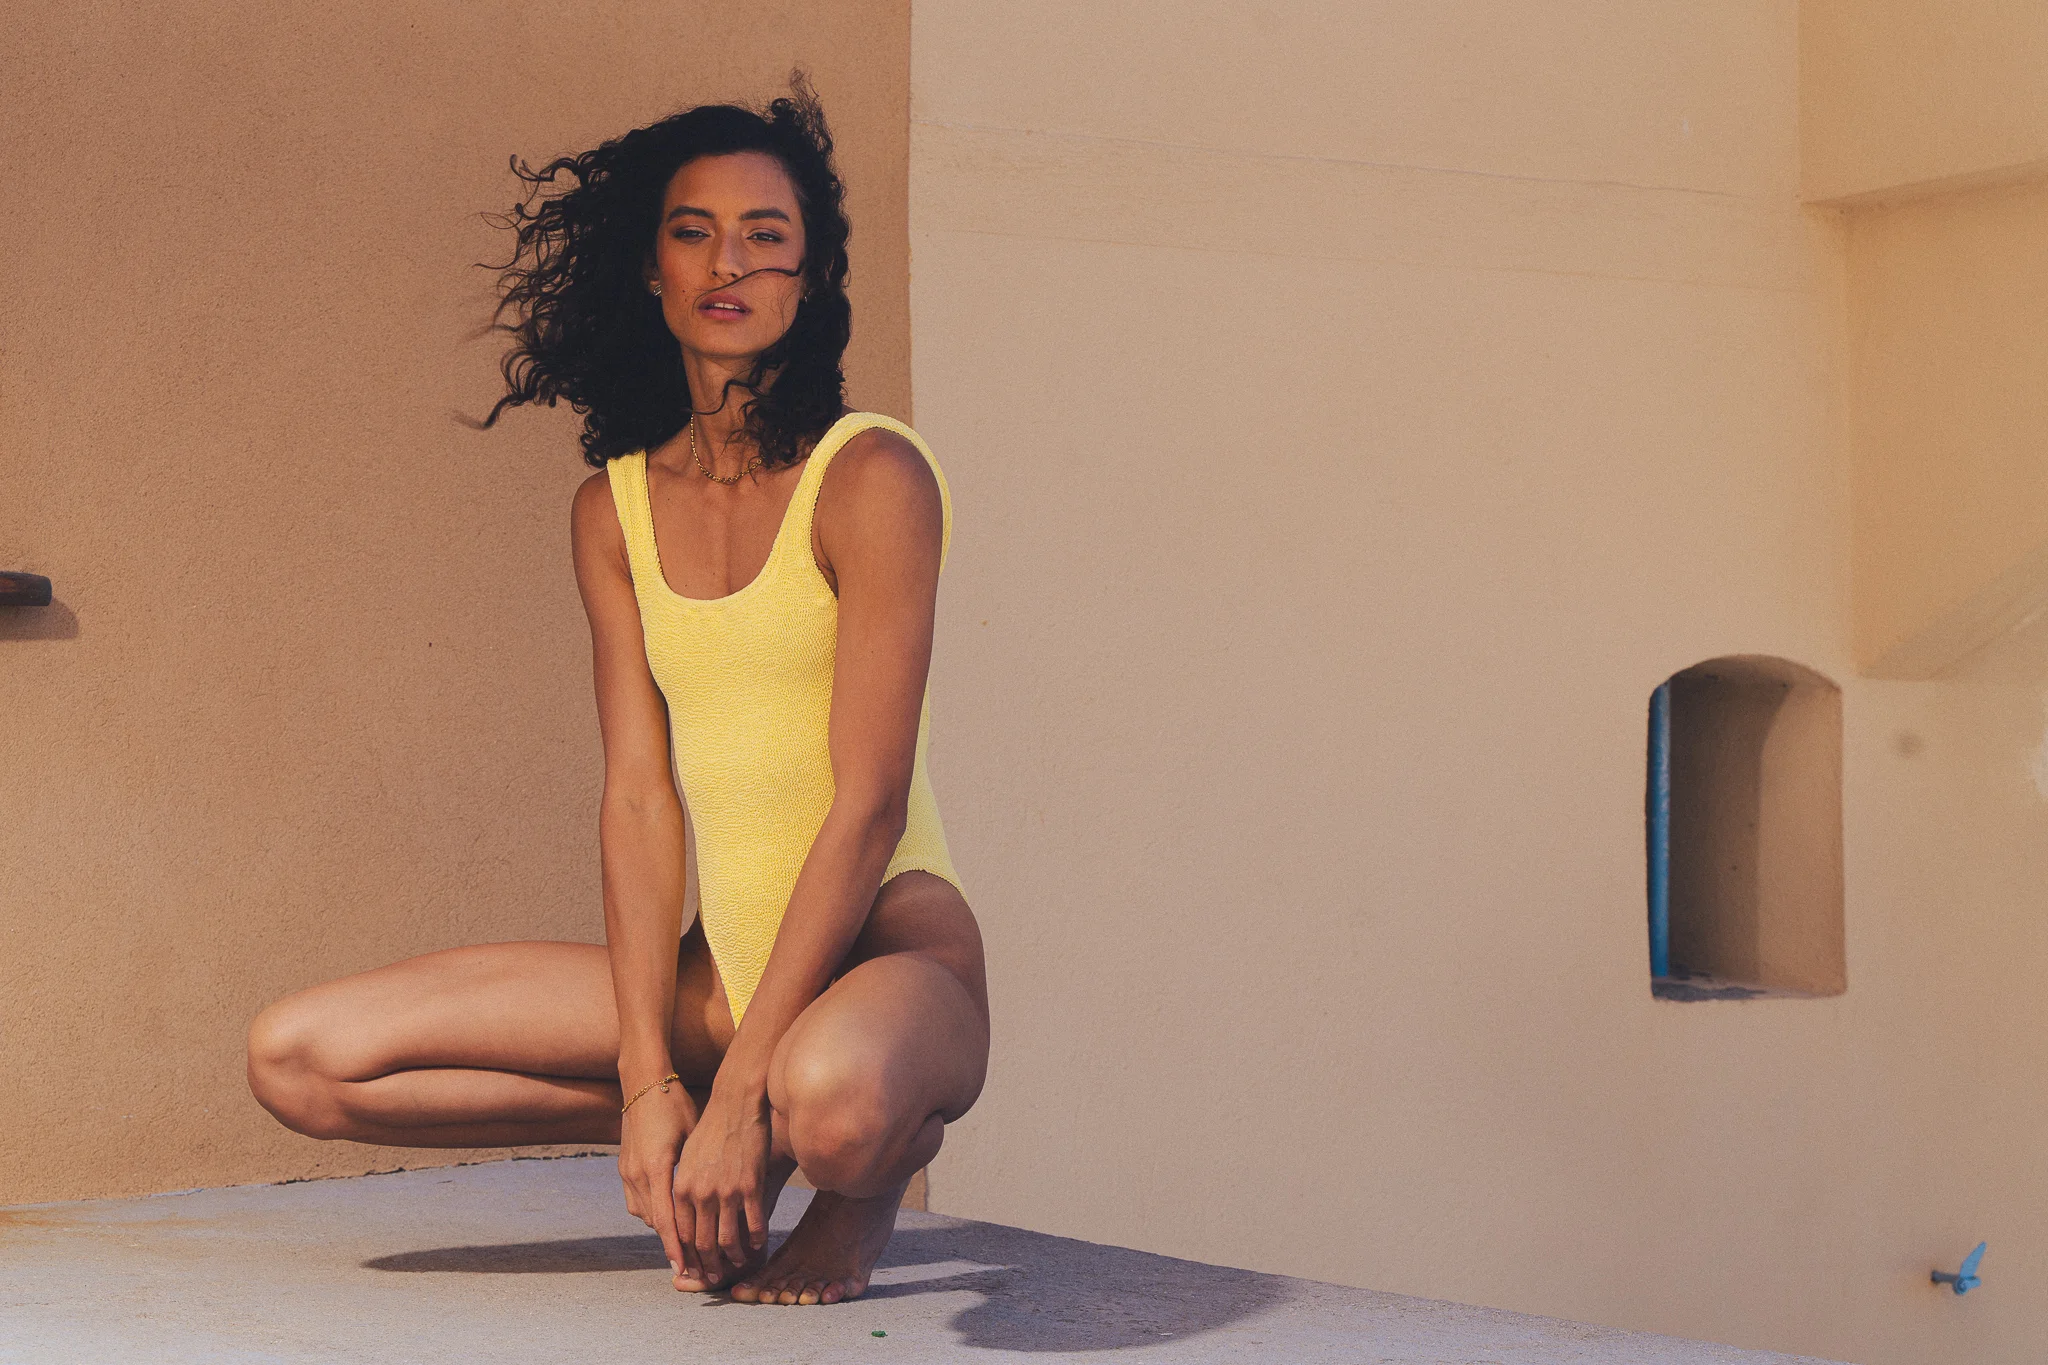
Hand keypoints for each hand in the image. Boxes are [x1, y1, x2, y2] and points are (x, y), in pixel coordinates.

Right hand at [616, 1077, 699, 1286]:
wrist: (643, 1083)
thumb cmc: (677, 1105)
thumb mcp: (693, 1136)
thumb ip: (698, 1170)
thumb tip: (720, 1198)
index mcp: (657, 1168)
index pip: (666, 1219)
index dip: (676, 1246)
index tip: (684, 1268)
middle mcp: (638, 1174)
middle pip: (656, 1222)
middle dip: (672, 1244)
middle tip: (691, 1263)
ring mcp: (627, 1172)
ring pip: (645, 1214)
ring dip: (663, 1228)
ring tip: (683, 1245)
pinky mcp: (624, 1168)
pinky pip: (637, 1201)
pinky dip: (653, 1211)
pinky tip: (669, 1215)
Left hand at [670, 1085, 773, 1286]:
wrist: (736, 1103)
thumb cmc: (710, 1128)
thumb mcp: (686, 1158)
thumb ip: (682, 1187)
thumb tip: (680, 1214)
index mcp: (681, 1188)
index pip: (680, 1234)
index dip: (685, 1257)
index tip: (690, 1270)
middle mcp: (700, 1193)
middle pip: (702, 1243)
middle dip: (708, 1265)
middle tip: (714, 1277)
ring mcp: (726, 1191)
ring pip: (728, 1239)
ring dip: (734, 1256)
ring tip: (740, 1262)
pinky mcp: (751, 1185)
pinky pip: (754, 1222)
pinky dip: (756, 1237)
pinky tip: (759, 1242)